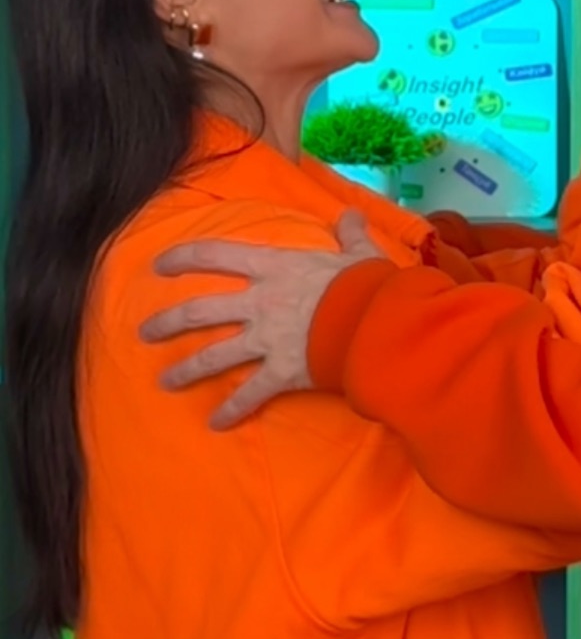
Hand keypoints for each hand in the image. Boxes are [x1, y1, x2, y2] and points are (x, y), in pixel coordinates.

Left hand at [140, 212, 381, 429]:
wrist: (378, 322)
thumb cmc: (366, 284)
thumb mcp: (359, 253)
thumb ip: (351, 234)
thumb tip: (352, 215)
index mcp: (274, 267)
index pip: (217, 255)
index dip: (184, 257)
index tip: (158, 265)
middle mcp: (260, 302)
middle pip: (201, 311)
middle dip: (168, 322)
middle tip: (144, 332)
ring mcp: (267, 339)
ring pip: (214, 356)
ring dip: (186, 369)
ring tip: (164, 381)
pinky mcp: (281, 372)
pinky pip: (250, 395)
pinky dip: (233, 411)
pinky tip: (216, 423)